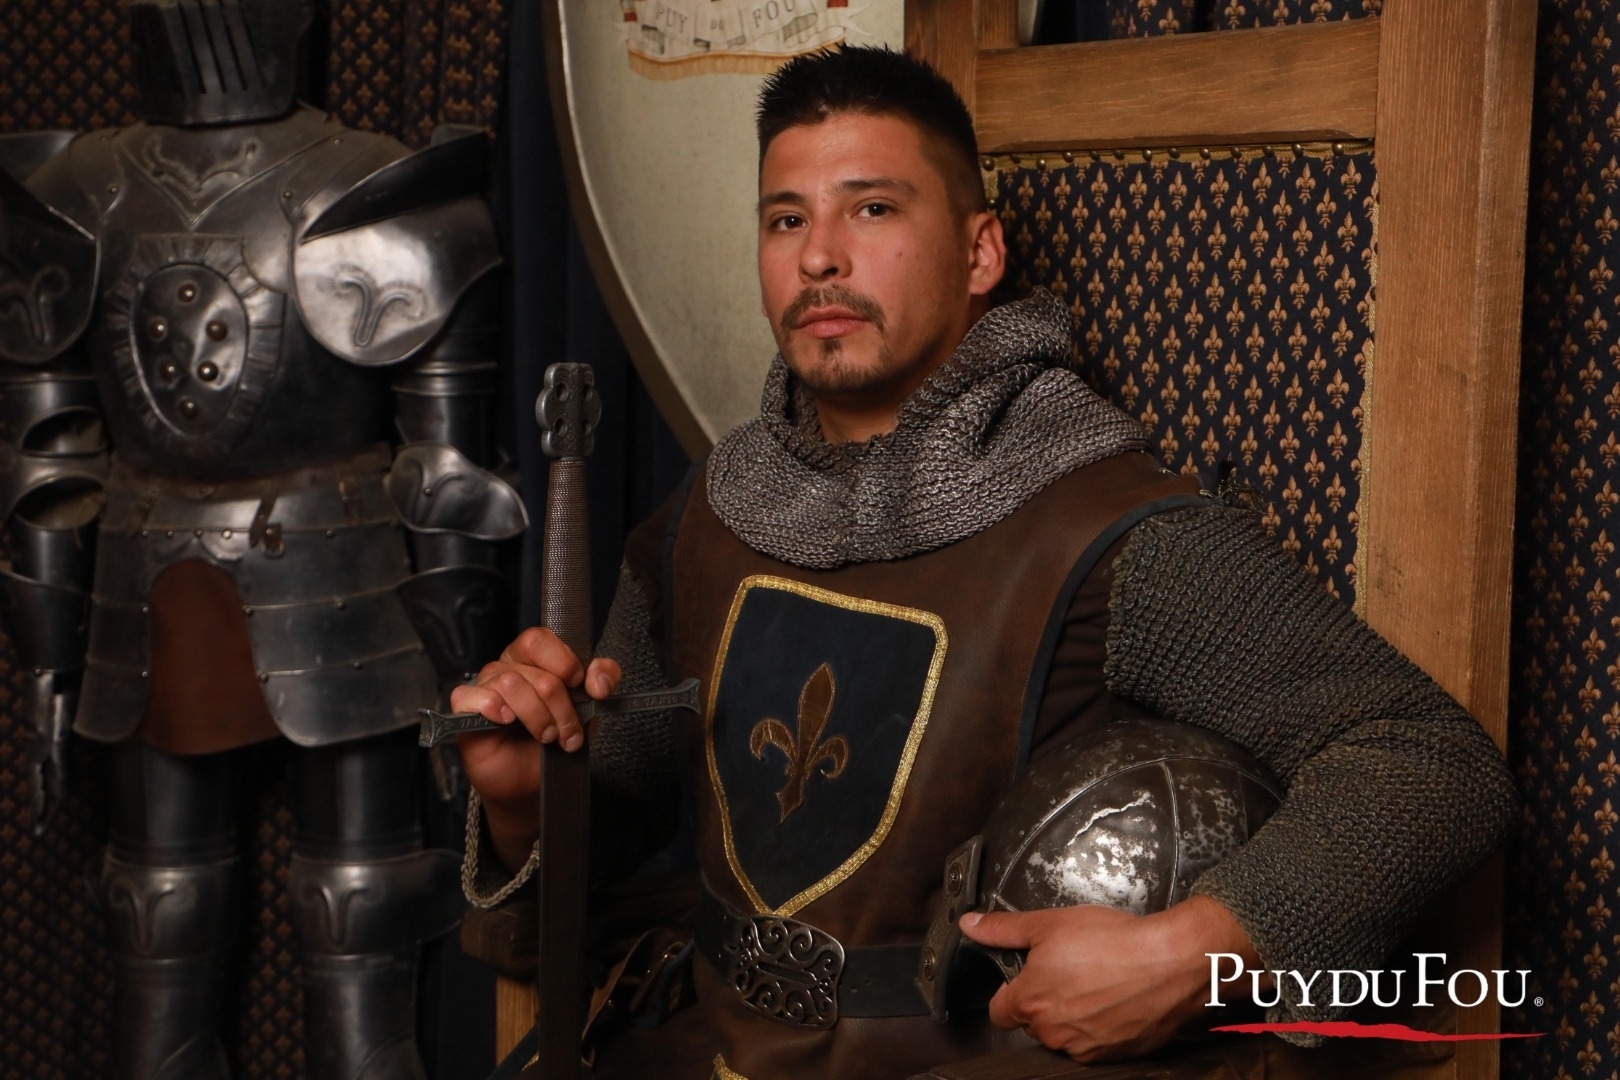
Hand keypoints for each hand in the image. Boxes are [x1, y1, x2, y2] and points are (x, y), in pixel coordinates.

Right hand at [451, 627, 620, 869]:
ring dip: (536, 716)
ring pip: (510, 683)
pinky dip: (491, 708)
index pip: (539, 639)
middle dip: (559, 707)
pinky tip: (505, 722)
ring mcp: (484, 688)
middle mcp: (507, 668)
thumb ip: (602, 679)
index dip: (563, 662)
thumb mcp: (589, 707)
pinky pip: (468, 695)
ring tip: (545, 736)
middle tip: (566, 732)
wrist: (532, 781)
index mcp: (532, 659)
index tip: (578, 686)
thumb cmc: (555, 739)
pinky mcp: (465, 711)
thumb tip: (599, 679)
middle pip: (534, 671)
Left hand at [958, 895, 1255, 1062]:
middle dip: (1044, 1000)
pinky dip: (1100, 1027)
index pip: (999, 1012)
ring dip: (1072, 1015)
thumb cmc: (1114, 941)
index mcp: (1030, 1002)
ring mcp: (1085, 1048)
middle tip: (1068, 970)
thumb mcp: (1050, 923)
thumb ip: (1004, 929)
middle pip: (1033, 1022)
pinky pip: (1095, 1044)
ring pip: (1064, 1035)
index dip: (1010, 991)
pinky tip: (1115, 999)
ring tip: (1095, 982)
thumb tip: (970, 925)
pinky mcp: (1115, 1055)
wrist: (1171, 961)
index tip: (1025, 976)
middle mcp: (1053, 1033)